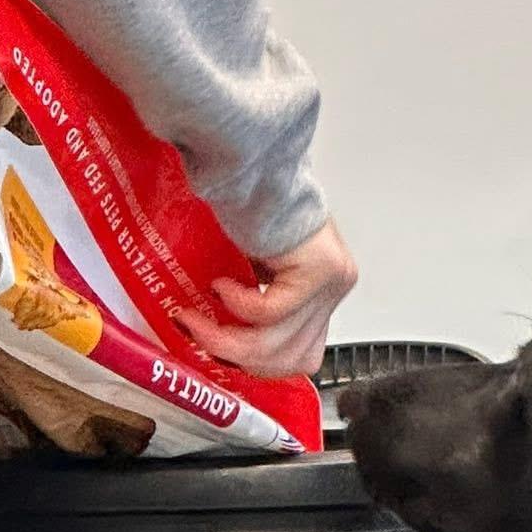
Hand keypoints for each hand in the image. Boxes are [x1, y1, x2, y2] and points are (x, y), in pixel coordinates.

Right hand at [179, 217, 357, 377]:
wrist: (257, 165)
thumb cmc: (251, 208)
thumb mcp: (256, 272)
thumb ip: (254, 309)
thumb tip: (224, 349)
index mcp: (323, 295)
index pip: (300, 358)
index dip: (256, 365)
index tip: (218, 354)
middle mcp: (335, 290)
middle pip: (288, 360)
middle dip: (233, 356)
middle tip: (196, 333)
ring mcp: (332, 283)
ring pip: (277, 344)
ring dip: (225, 338)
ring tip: (197, 318)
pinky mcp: (320, 272)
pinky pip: (269, 311)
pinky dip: (236, 303)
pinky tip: (220, 283)